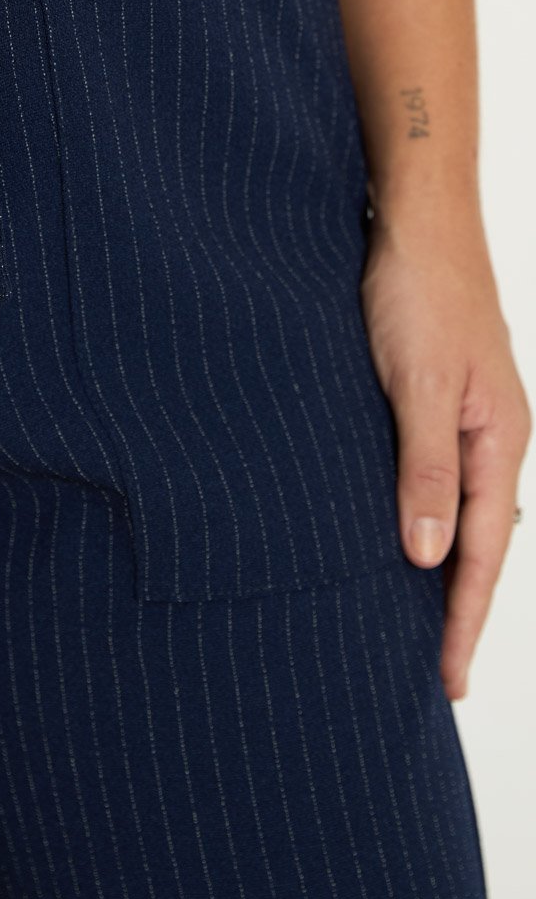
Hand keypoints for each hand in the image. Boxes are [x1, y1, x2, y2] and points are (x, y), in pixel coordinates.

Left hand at [359, 198, 530, 700]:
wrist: (416, 218)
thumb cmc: (418, 292)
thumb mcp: (417, 385)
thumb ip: (423, 470)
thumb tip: (427, 558)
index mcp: (497, 442)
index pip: (483, 553)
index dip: (463, 619)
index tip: (446, 680)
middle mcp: (490, 437)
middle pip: (480, 541)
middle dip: (458, 607)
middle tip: (435, 672)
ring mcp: (467, 416)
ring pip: (460, 510)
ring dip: (443, 566)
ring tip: (416, 619)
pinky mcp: (438, 396)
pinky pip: (439, 475)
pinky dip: (427, 516)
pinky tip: (401, 531)